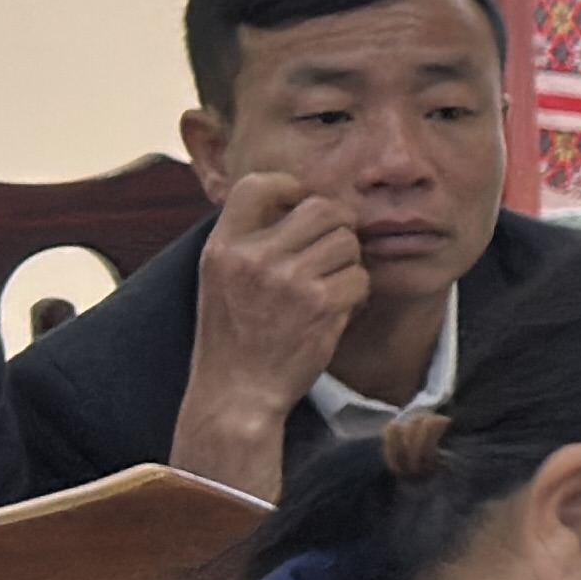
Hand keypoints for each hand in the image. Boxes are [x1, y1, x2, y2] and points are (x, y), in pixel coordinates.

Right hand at [177, 167, 369, 498]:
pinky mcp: (321, 305)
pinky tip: (336, 311)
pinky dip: (357, 294)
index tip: (298, 208)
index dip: (289, 188)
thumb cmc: (233, 337)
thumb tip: (293, 197)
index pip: (259, 184)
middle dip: (337, 228)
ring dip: (348, 264)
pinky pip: (361, 278)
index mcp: (223, 247)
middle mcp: (253, 257)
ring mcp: (289, 280)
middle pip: (323, 208)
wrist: (236, 394)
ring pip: (348, 242)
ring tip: (329, 288)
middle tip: (331, 254)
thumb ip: (248, 240)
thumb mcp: (219, 279)